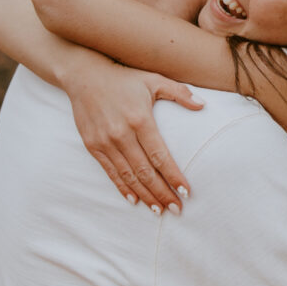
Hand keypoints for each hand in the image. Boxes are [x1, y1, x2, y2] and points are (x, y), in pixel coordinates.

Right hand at [65, 61, 203, 213]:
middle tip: (177, 210)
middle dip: (162, 193)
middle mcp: (122, 133)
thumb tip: (203, 106)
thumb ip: (179, 93)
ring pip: (128, 176)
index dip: (174, 176)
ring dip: (145, 195)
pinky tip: (135, 200)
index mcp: (140, 119)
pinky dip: (123, 188)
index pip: (160, 156)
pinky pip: (110, 172)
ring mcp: (105, 141)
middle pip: (146, 172)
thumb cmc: (124, 78)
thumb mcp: (153, 79)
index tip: (186, 192)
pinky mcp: (93, 145)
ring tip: (159, 210)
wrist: (84, 75)